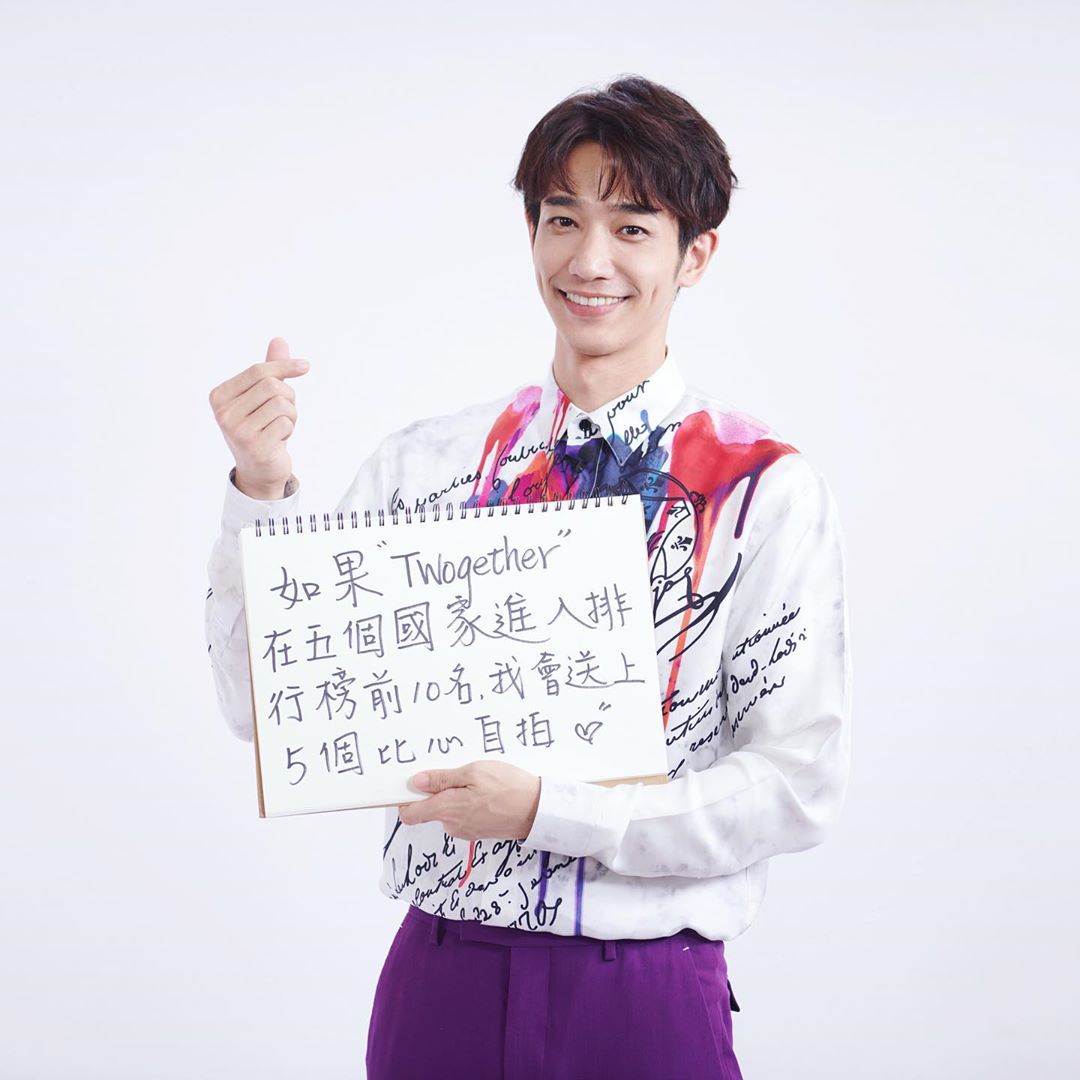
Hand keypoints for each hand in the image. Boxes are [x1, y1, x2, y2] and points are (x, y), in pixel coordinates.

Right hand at [208, 336, 310, 499]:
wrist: (259, 470)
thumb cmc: (260, 429)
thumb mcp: (262, 398)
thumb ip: (269, 371)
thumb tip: (279, 340)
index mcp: (219, 396)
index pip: (258, 371)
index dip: (284, 366)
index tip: (305, 366)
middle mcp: (223, 413)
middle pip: (272, 385)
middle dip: (288, 396)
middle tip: (283, 414)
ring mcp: (237, 431)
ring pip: (282, 404)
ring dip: (291, 414)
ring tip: (280, 427)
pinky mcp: (255, 446)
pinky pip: (286, 423)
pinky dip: (290, 429)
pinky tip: (279, 440)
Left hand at [397, 760, 541, 841]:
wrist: (538, 810)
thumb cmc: (508, 787)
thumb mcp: (474, 773)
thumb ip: (442, 779)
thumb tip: (416, 782)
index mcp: (446, 809)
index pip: (410, 814)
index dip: (405, 799)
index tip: (411, 783)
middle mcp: (452, 825)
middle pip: (430, 809)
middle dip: (437, 791)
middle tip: (456, 772)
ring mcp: (465, 831)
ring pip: (448, 811)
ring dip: (455, 796)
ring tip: (476, 781)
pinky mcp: (477, 831)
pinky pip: (463, 816)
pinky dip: (467, 804)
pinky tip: (485, 792)